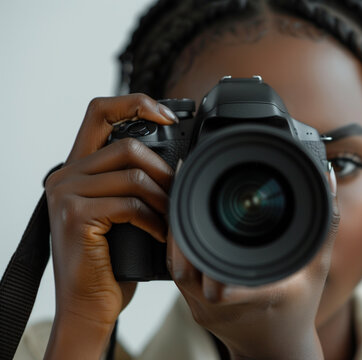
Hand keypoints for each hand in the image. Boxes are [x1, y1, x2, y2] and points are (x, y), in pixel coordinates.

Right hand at [43, 94, 176, 357]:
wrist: (89, 303)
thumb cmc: (111, 259)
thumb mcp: (119, 211)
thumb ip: (131, 181)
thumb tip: (176, 163)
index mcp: (76, 168)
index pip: (99, 111)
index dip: (136, 103)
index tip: (169, 117)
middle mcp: (65, 175)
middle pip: (127, 145)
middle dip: (163, 169)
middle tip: (177, 192)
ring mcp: (67, 194)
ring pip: (133, 175)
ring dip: (163, 197)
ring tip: (172, 217)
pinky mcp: (76, 216)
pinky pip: (131, 205)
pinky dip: (154, 220)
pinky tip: (160, 234)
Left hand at [167, 166, 339, 359]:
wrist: (275, 349)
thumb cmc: (299, 307)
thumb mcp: (318, 266)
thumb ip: (326, 223)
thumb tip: (327, 177)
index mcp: (260, 296)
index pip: (221, 280)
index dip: (204, 246)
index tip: (199, 211)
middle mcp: (225, 306)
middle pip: (187, 266)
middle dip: (185, 226)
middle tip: (187, 188)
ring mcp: (204, 310)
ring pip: (178, 267)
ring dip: (178, 234)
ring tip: (183, 200)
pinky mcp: (194, 309)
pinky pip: (179, 273)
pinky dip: (179, 247)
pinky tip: (184, 224)